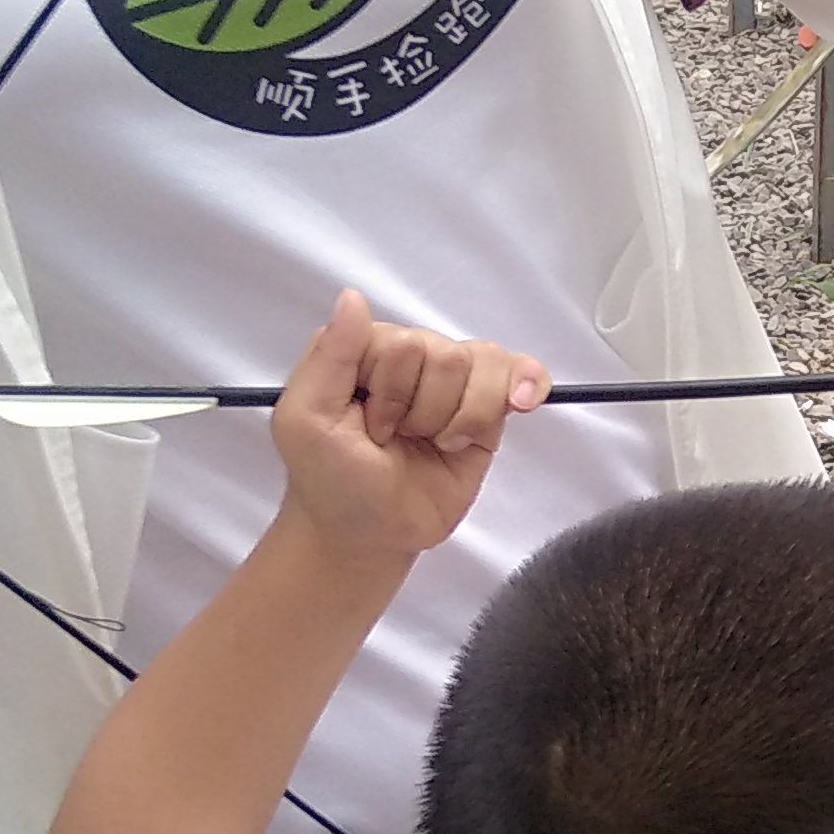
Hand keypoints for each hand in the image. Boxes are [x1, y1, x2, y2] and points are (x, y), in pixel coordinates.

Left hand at [269, 292, 543, 564]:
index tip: (368, 429)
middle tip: (398, 441)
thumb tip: (354, 296)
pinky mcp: (488, 410)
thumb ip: (330, 356)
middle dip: (423, 410)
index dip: (390, 391)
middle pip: (445, 355)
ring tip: (435, 445)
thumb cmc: (332, 479)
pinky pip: (518, 374)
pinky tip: (523, 403)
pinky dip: (527, 382)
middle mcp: (410, 356)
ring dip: (460, 418)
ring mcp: (452, 382)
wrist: (370, 536)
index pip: (400, 342)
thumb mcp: (306, 419)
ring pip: (483, 365)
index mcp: (365, 348)